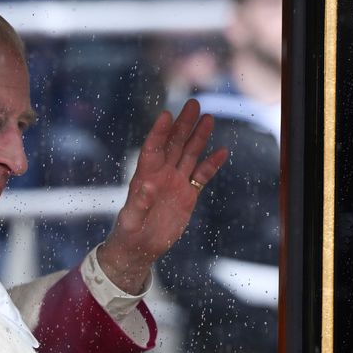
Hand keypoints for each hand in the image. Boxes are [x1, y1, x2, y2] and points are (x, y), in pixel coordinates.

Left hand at [98, 99, 227, 293]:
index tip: (166, 115)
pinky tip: (222, 151)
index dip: (159, 132)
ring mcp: (175, 183)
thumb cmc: (129, 234)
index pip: (152, 149)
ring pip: (189, 155)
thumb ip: (138, 203)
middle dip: (183, 125)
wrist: (141, 248)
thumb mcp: (131, 221)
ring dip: (198, 137)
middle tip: (193, 104)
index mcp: (144, 177)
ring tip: (209, 118)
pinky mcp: (187, 194)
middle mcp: (161, 175)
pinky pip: (201, 175)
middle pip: (173, 145)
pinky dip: (211, 164)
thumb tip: (147, 186)